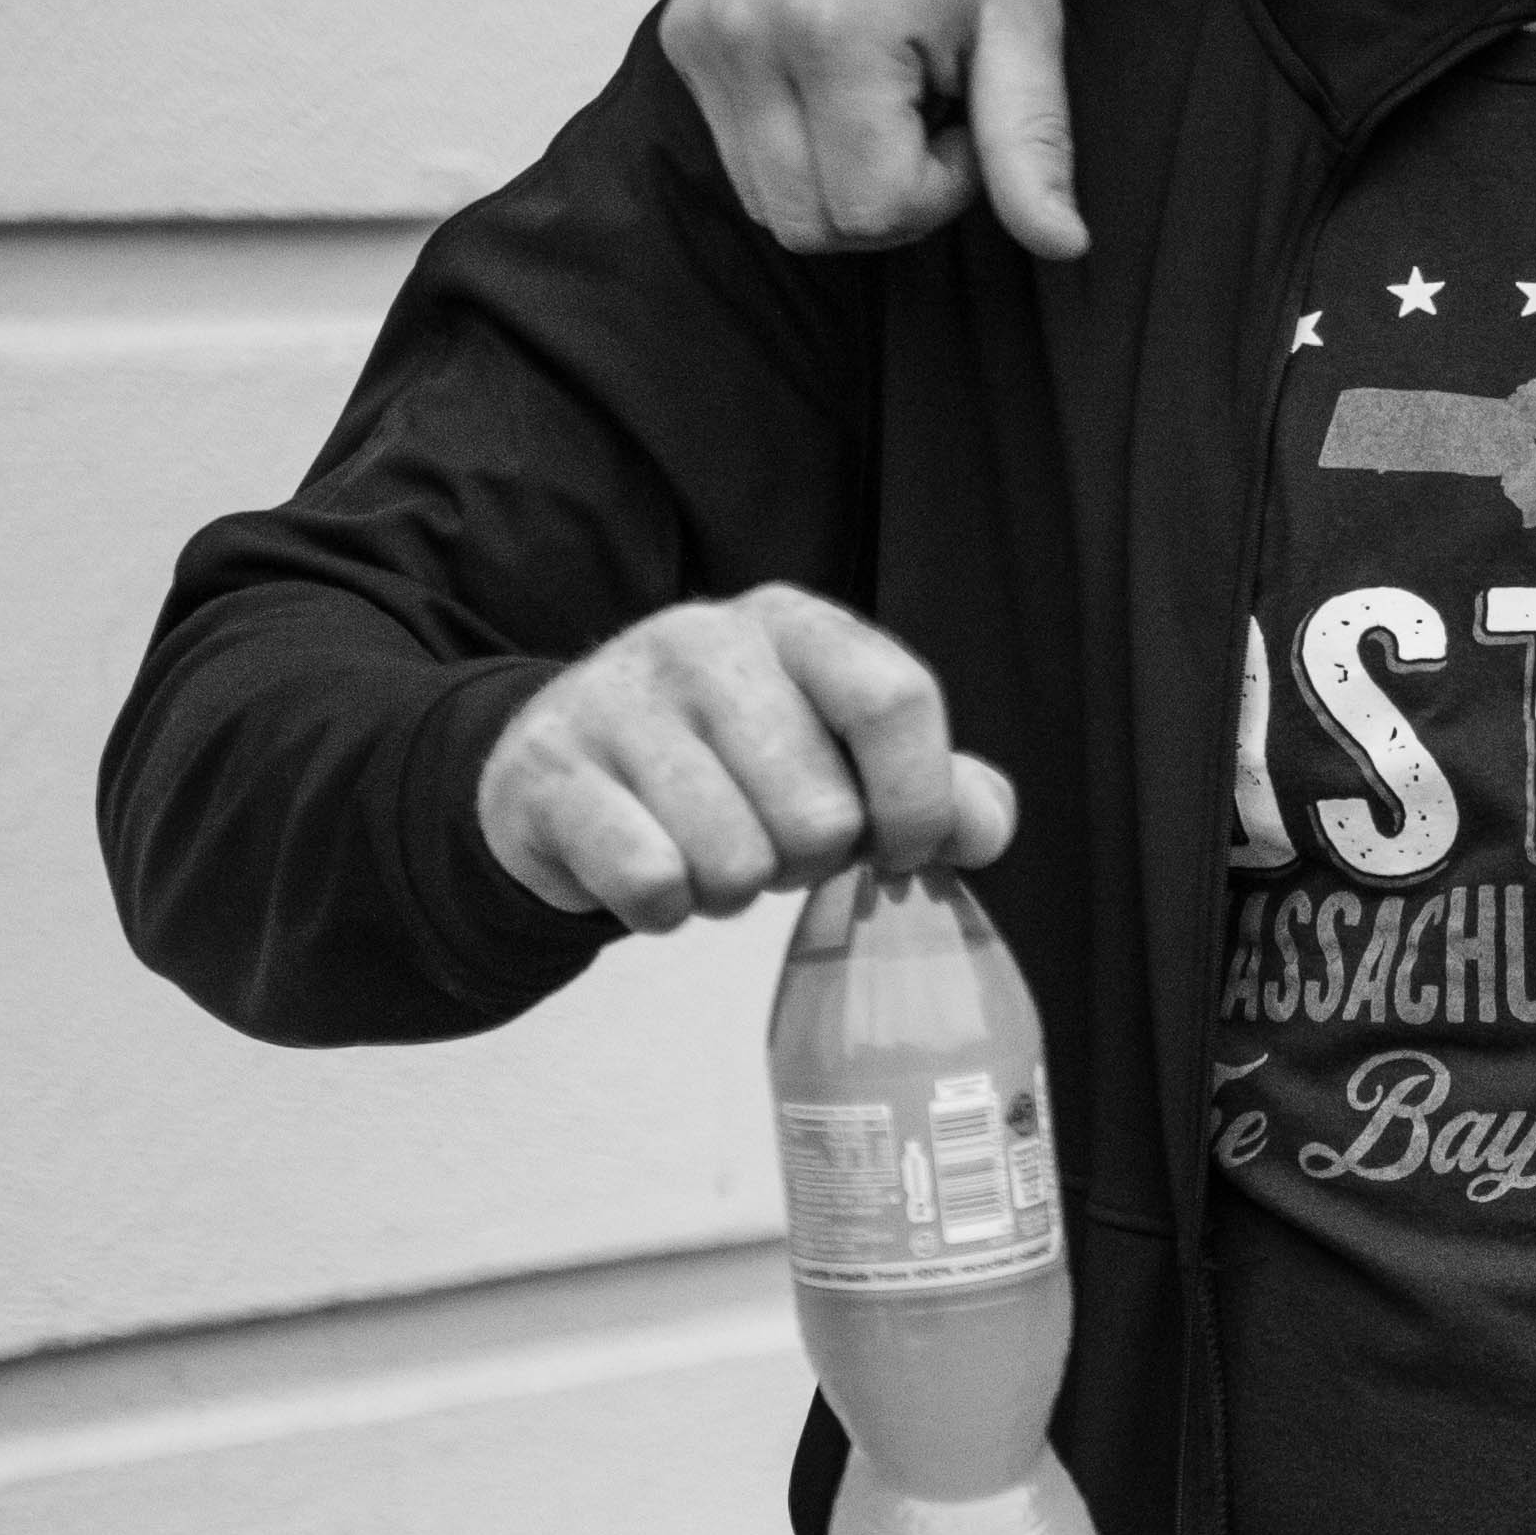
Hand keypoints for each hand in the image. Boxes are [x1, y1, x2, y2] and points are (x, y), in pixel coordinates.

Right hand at [476, 585, 1016, 933]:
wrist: (570, 770)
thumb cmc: (735, 767)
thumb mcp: (842, 757)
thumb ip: (934, 789)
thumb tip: (982, 828)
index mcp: (794, 625)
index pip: (895, 701)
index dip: (916, 803)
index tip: (899, 848)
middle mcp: (703, 641)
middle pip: (821, 813)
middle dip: (807, 861)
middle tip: (768, 839)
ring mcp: (619, 699)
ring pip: (736, 861)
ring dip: (732, 890)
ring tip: (706, 851)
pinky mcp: (552, 772)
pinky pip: (652, 882)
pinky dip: (662, 909)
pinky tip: (649, 871)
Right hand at [659, 0, 1082, 261]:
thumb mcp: (1024, 30)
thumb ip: (1033, 148)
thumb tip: (1064, 248)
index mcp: (828, 34)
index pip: (875, 212)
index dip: (941, 189)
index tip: (967, 110)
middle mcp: (744, 34)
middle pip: (807, 225)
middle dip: (886, 196)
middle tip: (932, 105)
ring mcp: (702, 31)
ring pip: (767, 201)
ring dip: (841, 174)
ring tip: (889, 86)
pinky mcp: (684, 30)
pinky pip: (739, 151)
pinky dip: (799, 142)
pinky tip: (845, 71)